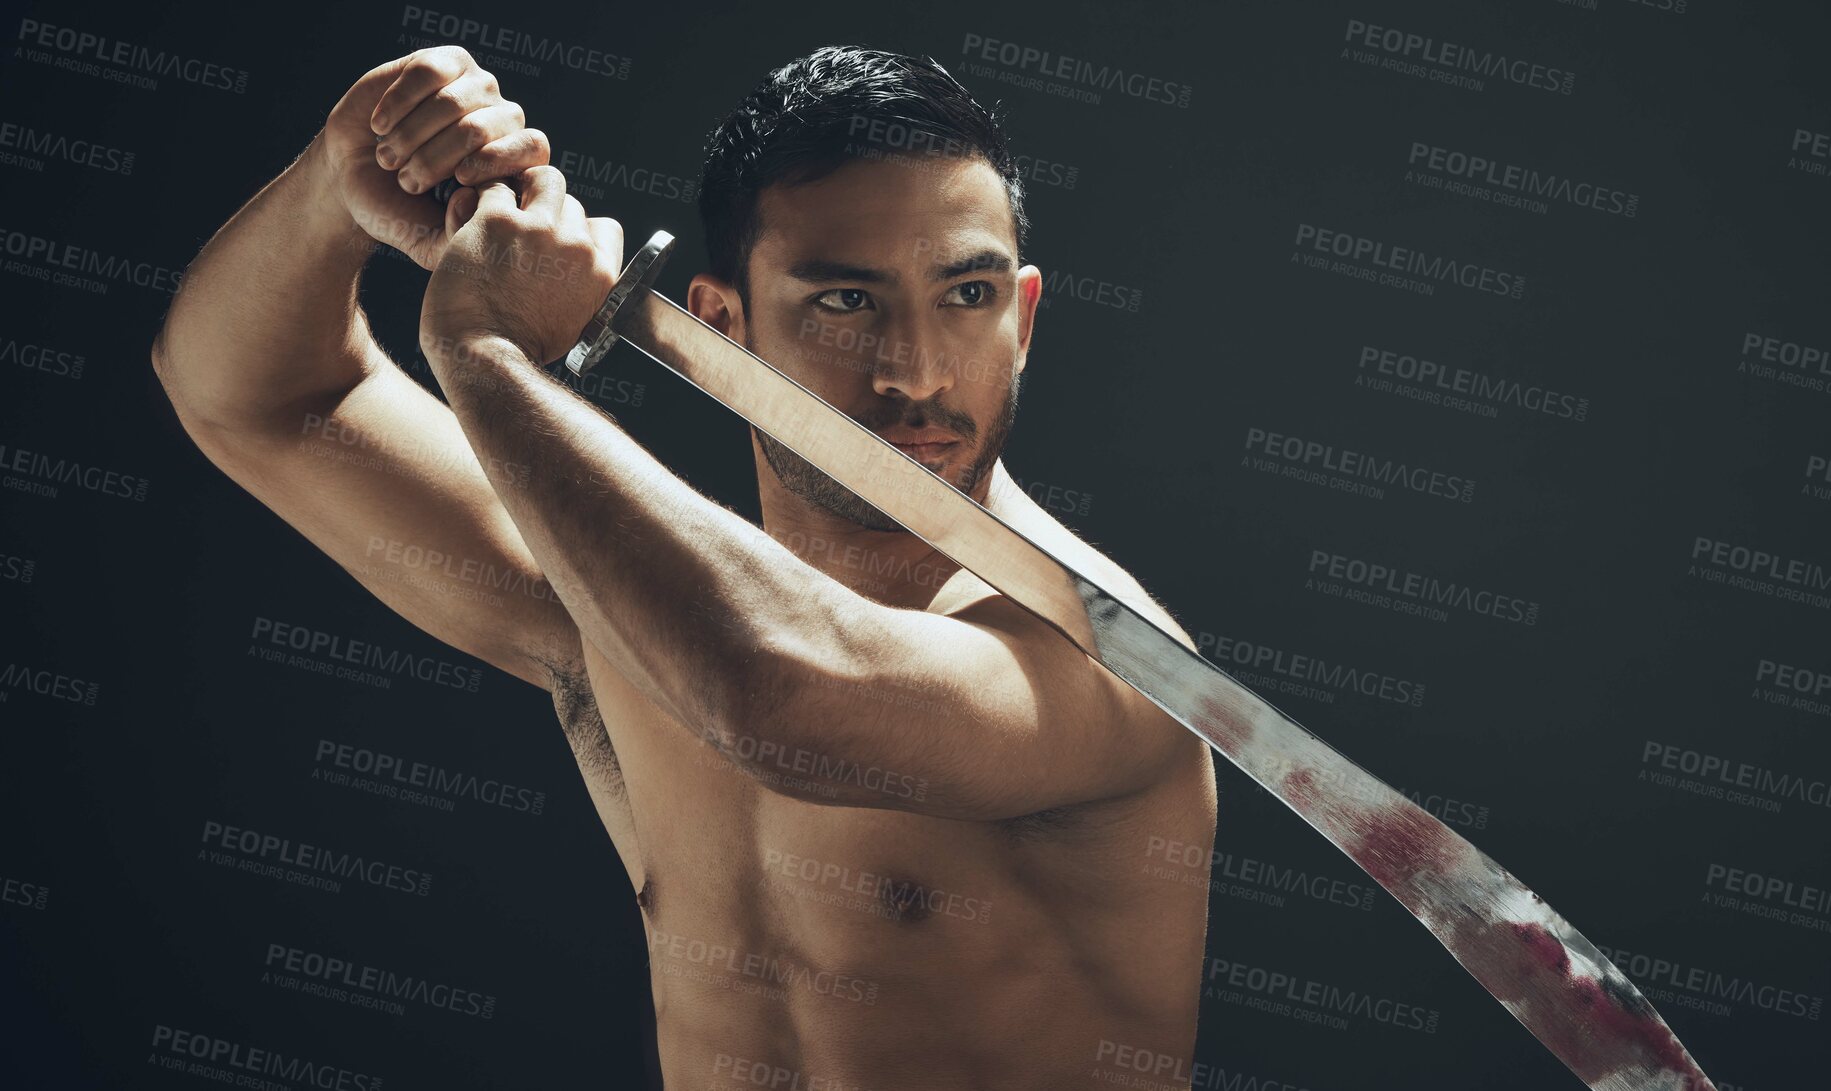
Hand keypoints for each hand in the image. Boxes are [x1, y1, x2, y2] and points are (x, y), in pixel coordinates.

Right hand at [313, 45, 548, 269]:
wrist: (351, 177)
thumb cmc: (396, 210)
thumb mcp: (428, 240)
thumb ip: (458, 237)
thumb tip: (474, 200)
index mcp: (513, 163)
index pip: (533, 149)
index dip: (498, 161)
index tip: (459, 181)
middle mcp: (501, 120)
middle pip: (486, 127)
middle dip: (437, 158)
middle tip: (406, 181)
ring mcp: (475, 87)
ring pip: (455, 101)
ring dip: (412, 135)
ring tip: (389, 158)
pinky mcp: (442, 63)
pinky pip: (428, 72)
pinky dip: (398, 103)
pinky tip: (380, 126)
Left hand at [420, 167, 623, 367]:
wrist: (483, 356)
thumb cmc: (518, 348)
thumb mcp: (573, 324)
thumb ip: (580, 287)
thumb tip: (569, 265)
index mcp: (601, 275)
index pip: (605, 228)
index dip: (581, 230)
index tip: (558, 243)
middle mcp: (576, 248)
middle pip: (571, 203)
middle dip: (547, 212)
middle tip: (520, 232)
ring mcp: (538, 230)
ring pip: (542, 180)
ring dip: (521, 191)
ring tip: (500, 213)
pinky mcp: (498, 221)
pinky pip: (494, 187)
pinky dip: (480, 198)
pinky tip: (471, 220)